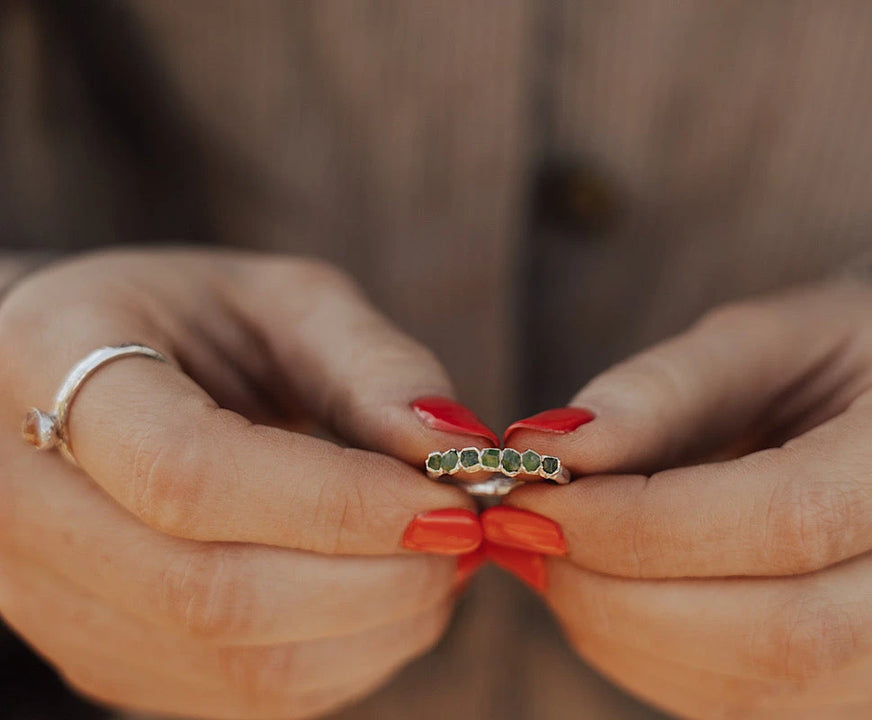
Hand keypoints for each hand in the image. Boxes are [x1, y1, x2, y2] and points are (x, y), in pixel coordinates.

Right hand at [0, 250, 494, 718]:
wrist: (80, 382)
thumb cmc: (191, 323)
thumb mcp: (281, 300)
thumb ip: (370, 364)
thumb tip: (455, 447)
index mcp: (47, 366)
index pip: (188, 475)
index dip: (337, 502)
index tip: (449, 498)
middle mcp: (25, 504)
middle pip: (212, 594)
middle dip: (378, 576)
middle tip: (465, 531)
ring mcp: (56, 603)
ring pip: (237, 668)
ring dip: (377, 626)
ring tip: (439, 559)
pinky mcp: (107, 661)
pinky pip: (245, 699)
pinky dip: (349, 656)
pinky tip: (388, 594)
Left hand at [491, 280, 871, 718]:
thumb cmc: (871, 354)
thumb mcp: (779, 332)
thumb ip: (668, 389)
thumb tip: (557, 451)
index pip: (800, 517)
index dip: (650, 524)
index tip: (544, 498)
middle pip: (793, 630)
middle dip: (627, 598)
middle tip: (535, 541)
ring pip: (780, 690)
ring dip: (635, 641)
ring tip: (564, 569)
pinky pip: (778, 713)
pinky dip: (672, 667)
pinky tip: (621, 607)